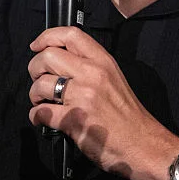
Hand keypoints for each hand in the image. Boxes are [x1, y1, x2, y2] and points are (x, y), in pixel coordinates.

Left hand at [27, 26, 178, 179]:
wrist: (143, 145)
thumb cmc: (129, 116)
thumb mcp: (114, 79)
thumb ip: (91, 67)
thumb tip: (61, 64)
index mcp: (103, 62)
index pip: (70, 34)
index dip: (47, 36)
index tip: (37, 45)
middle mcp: (93, 74)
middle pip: (48, 56)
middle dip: (35, 68)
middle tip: (40, 80)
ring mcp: (83, 96)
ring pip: (41, 84)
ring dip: (35, 95)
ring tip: (44, 102)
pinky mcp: (75, 120)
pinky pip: (41, 112)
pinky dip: (37, 116)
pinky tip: (45, 119)